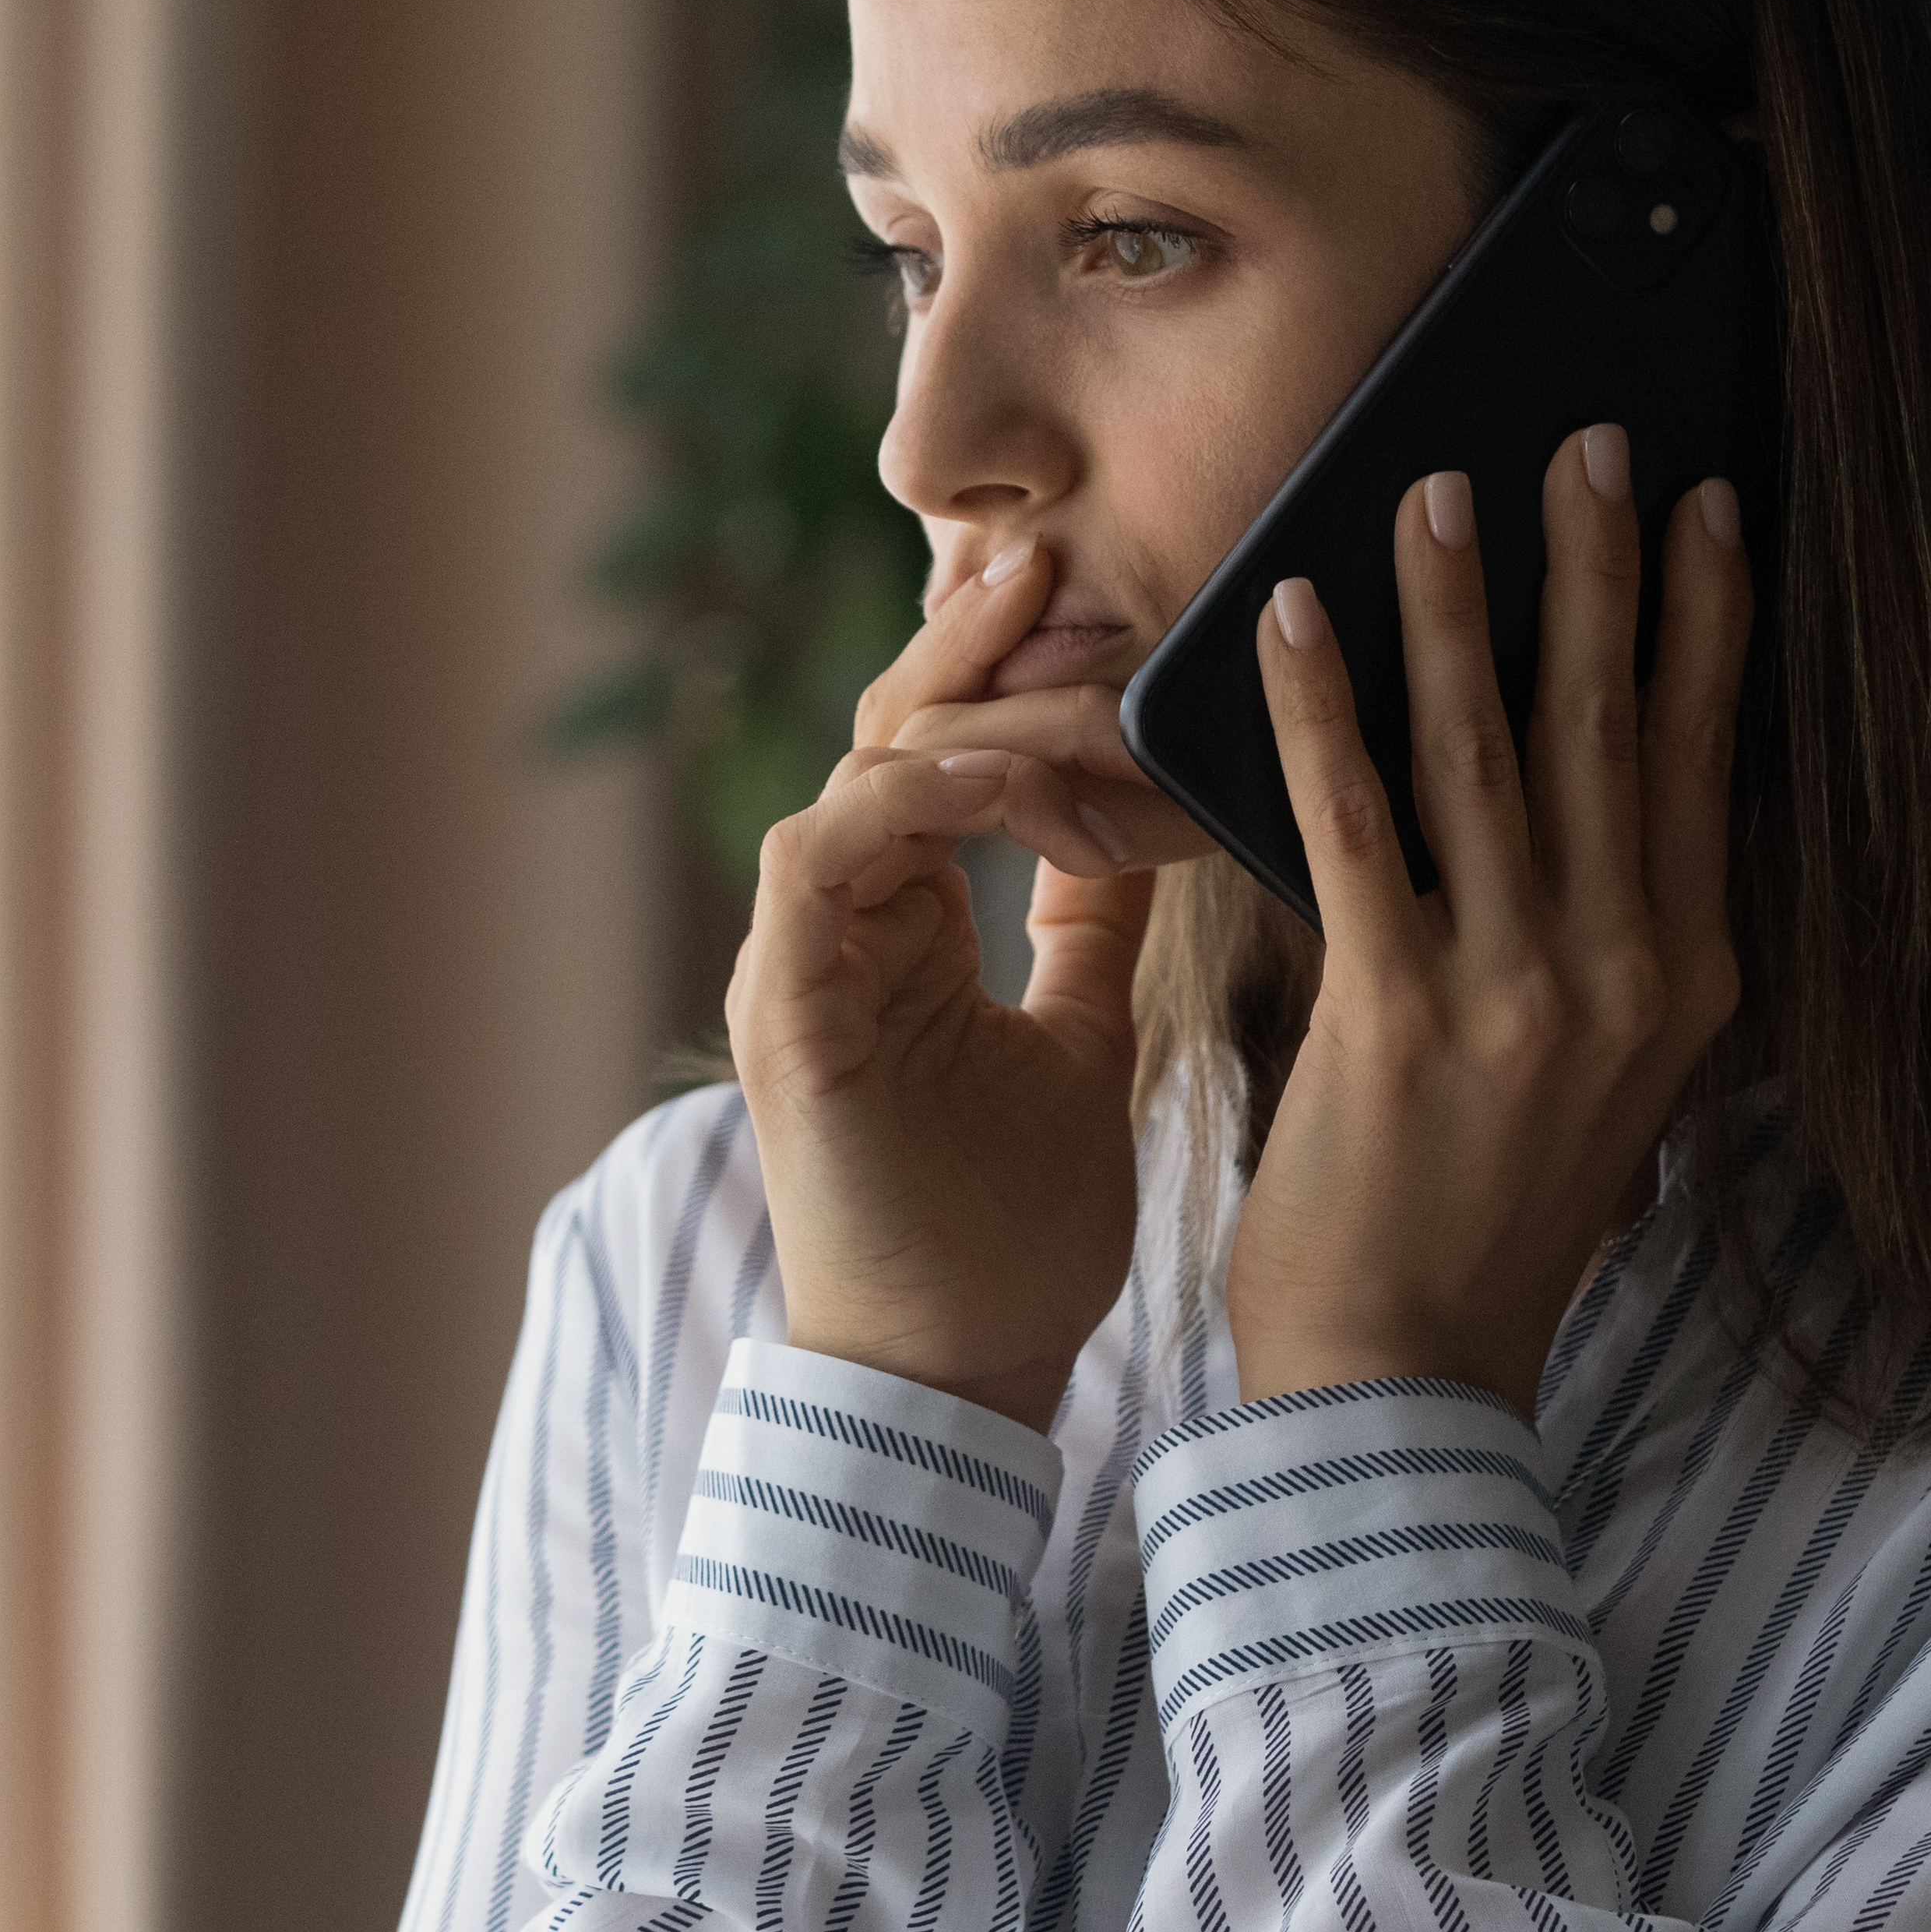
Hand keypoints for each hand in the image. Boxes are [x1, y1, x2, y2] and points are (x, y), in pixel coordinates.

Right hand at [726, 546, 1160, 1427]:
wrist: (960, 1379)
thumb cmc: (1017, 1234)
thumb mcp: (1083, 1039)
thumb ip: (1091, 927)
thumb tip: (1144, 819)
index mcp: (902, 924)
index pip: (944, 750)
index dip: (1011, 670)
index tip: (1104, 598)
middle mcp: (838, 926)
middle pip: (889, 733)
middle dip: (971, 641)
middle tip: (1052, 552)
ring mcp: (800, 963)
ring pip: (853, 773)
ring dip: (954, 709)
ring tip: (1053, 655)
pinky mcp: (786, 1009)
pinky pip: (820, 857)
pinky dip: (903, 803)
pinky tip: (996, 774)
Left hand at [1223, 428, 1751, 1413]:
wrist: (1406, 1378)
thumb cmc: (1480, 1221)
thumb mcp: (1600, 1081)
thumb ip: (1606, 949)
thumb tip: (1593, 809)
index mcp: (1684, 981)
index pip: (1705, 762)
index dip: (1708, 622)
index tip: (1711, 504)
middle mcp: (1624, 974)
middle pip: (1614, 726)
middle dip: (1603, 567)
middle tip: (1589, 438)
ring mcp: (1517, 992)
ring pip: (1488, 750)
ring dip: (1459, 604)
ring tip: (1435, 489)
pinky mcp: (1396, 1012)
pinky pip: (1352, 821)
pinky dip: (1320, 707)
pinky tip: (1292, 614)